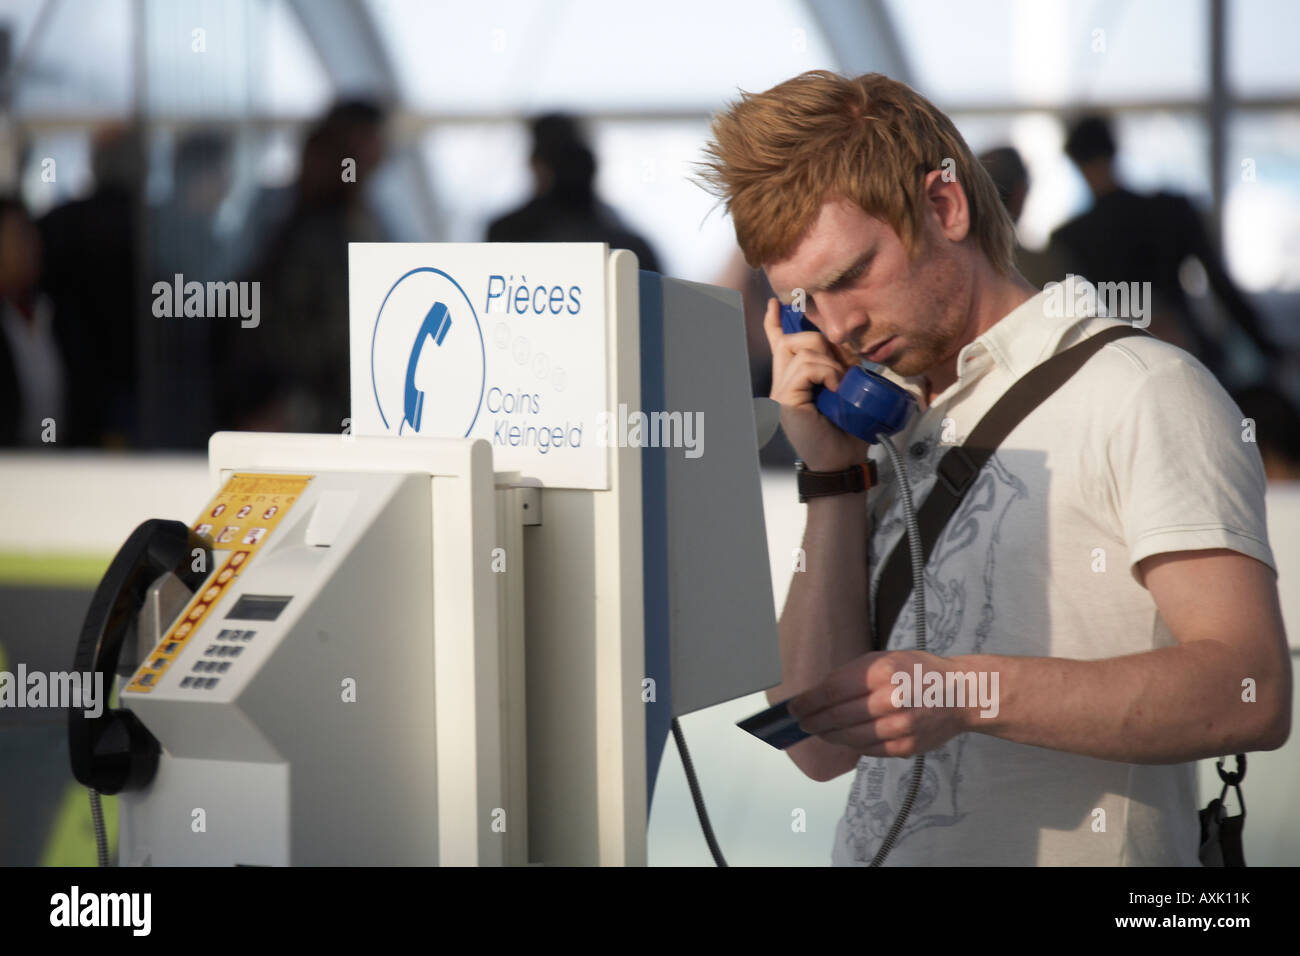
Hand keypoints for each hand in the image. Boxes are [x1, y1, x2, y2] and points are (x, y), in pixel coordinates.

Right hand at [763, 297, 867, 471]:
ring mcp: (782, 392)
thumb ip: (840, 368)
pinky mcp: (787, 399)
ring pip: (801, 349)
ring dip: (829, 362)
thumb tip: (844, 347)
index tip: (776, 305)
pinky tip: (834, 389)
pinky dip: (827, 372)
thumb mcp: (847, 391)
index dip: (775, 323)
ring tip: (840, 385)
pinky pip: (806, 367)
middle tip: (842, 369)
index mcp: (795, 381)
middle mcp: (783, 384)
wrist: (842, 461)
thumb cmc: (846, 431)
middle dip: (822, 343)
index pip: (780, 345)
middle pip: (794, 339)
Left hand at [786, 650, 974, 757]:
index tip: (794, 707)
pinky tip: (843, 738)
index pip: (832, 691)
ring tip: (818, 730)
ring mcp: (898, 727)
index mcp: (882, 672)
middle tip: (801, 722)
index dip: (808, 702)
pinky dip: (851, 744)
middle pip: (837, 717)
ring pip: (849, 737)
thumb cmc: (919, 672)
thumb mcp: (885, 659)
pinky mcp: (904, 747)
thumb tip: (818, 694)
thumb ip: (853, 676)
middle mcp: (890, 700)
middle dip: (813, 721)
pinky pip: (867, 750)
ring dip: (828, 735)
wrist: (960, 694)